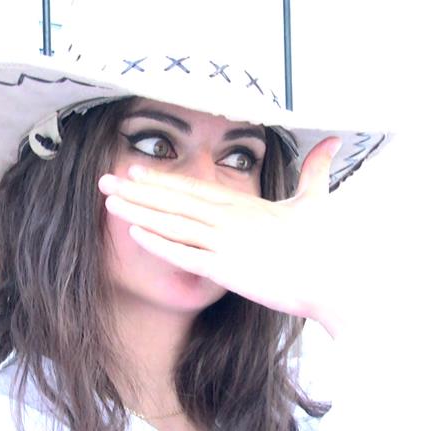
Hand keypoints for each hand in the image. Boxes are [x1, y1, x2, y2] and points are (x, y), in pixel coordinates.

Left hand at [98, 136, 345, 336]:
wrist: (332, 281)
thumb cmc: (325, 244)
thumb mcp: (316, 200)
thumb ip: (315, 170)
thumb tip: (333, 140)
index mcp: (246, 204)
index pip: (195, 188)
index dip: (163, 180)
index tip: (136, 172)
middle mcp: (230, 218)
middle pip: (175, 201)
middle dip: (138, 191)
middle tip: (105, 181)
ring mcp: (226, 243)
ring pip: (172, 224)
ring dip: (138, 212)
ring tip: (109, 203)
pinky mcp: (226, 270)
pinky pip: (184, 254)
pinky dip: (158, 243)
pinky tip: (134, 233)